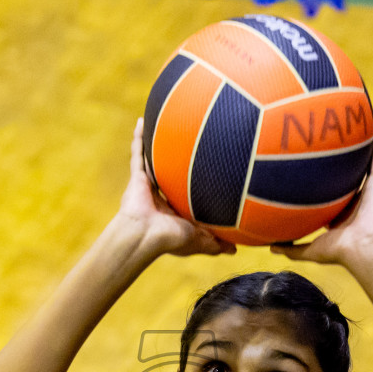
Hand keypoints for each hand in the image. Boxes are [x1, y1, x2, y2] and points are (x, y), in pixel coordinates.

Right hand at [112, 118, 236, 258]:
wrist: (145, 235)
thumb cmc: (171, 239)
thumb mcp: (199, 241)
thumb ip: (216, 243)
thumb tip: (235, 250)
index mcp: (173, 211)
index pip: (185, 195)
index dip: (193, 186)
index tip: (207, 173)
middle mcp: (160, 196)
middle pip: (170, 175)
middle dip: (176, 162)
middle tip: (189, 143)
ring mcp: (147, 185)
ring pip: (154, 161)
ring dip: (157, 145)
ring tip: (166, 126)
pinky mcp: (137, 177)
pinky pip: (138, 153)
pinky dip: (138, 138)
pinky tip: (142, 121)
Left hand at [271, 118, 372, 268]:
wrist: (361, 250)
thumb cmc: (338, 252)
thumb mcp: (309, 250)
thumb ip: (291, 248)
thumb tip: (269, 247)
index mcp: (340, 212)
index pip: (331, 191)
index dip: (323, 181)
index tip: (311, 167)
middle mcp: (354, 198)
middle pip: (347, 172)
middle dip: (342, 157)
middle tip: (332, 137)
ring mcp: (366, 189)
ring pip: (365, 160)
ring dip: (364, 142)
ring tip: (360, 120)